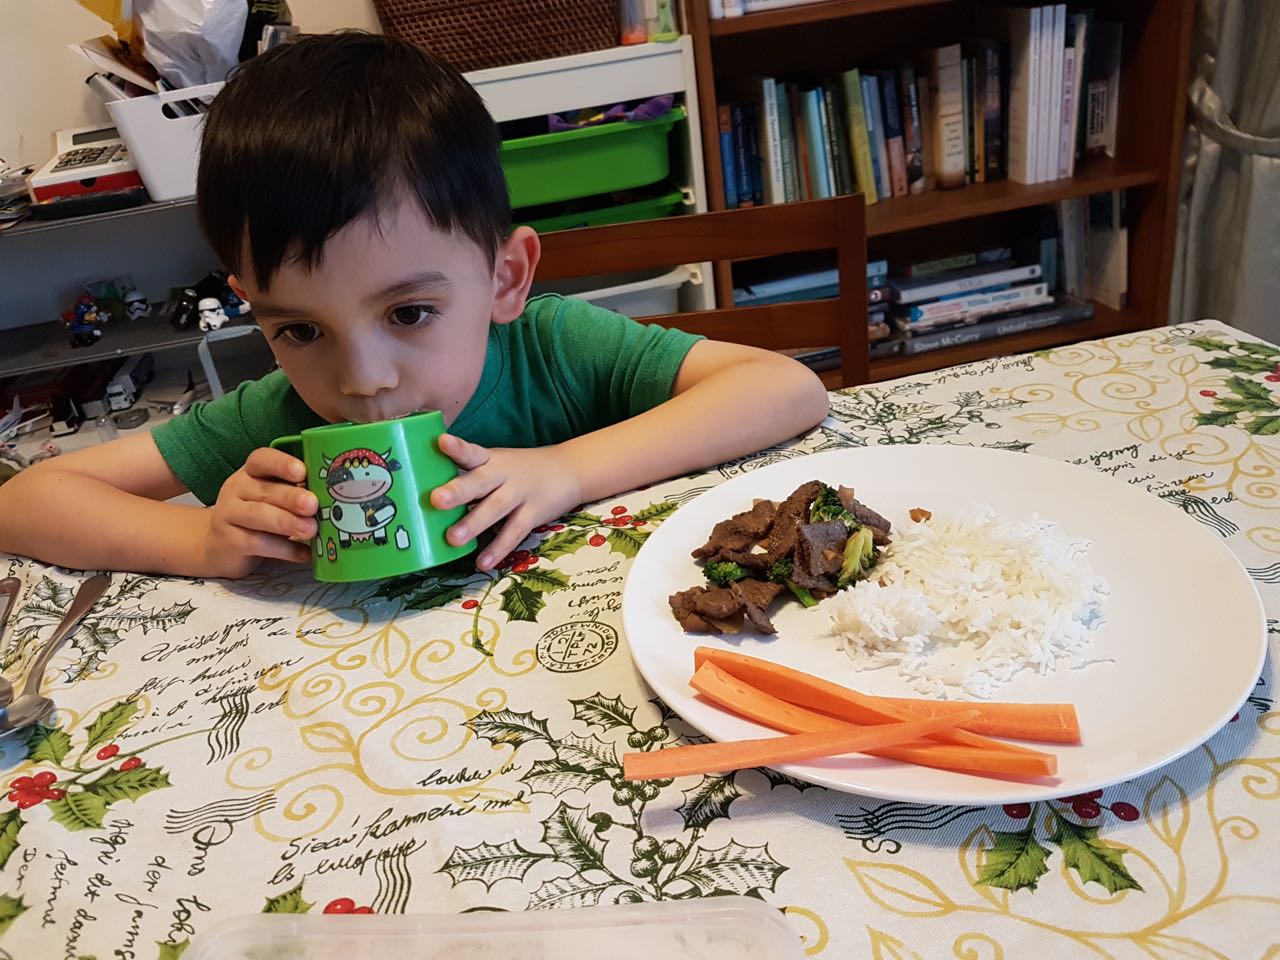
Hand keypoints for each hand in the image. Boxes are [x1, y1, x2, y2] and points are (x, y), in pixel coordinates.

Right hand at [199, 448, 317, 577]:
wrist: (219, 545)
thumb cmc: (257, 515)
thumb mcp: (272, 498)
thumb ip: (294, 493)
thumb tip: (335, 497)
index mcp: (251, 473)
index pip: (261, 459)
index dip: (281, 464)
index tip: (302, 472)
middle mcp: (237, 489)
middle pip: (265, 490)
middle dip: (291, 497)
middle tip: (312, 505)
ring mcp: (229, 515)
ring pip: (259, 516)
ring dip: (287, 522)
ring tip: (311, 529)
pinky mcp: (230, 541)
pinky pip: (257, 544)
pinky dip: (285, 550)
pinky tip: (304, 554)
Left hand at [432, 434, 581, 570]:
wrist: (568, 470)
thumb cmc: (520, 469)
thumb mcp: (498, 462)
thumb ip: (470, 475)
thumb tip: (430, 494)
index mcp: (491, 459)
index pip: (472, 451)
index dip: (457, 448)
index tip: (441, 442)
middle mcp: (504, 474)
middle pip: (480, 481)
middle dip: (458, 491)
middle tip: (436, 499)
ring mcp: (520, 493)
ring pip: (495, 509)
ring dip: (474, 524)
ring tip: (453, 539)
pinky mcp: (534, 513)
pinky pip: (514, 532)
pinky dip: (499, 548)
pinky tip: (483, 562)